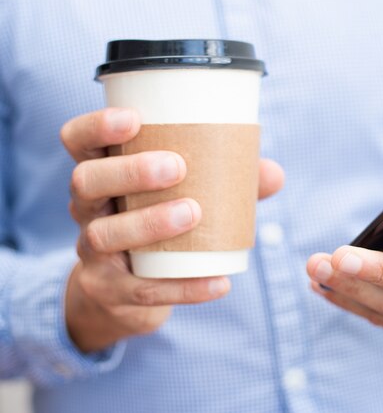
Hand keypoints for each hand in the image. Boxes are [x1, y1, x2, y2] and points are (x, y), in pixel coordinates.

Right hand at [61, 108, 284, 352]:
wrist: (125, 293)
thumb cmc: (158, 225)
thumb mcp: (182, 197)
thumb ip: (227, 183)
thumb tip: (273, 173)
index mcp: (104, 175)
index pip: (78, 141)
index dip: (96, 126)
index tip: (134, 119)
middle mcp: (88, 209)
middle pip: (87, 182)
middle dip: (129, 171)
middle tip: (176, 167)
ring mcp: (94, 253)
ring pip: (104, 235)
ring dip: (149, 223)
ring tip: (192, 214)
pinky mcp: (111, 291)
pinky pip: (142, 291)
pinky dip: (184, 288)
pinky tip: (220, 283)